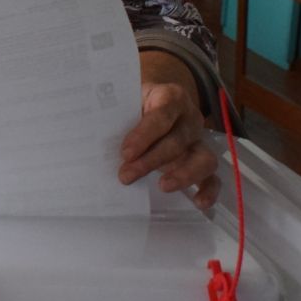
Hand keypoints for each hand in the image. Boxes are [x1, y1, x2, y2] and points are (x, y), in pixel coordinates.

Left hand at [118, 52, 219, 206]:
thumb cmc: (134, 103)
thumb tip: (87, 137)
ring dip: (183, 175)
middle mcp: (189, 118)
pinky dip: (209, 190)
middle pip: (177, 141)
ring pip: (203, 158)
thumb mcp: (125, 101)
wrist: (153, 100)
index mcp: (170, 96)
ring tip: (161, 187)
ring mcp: (199, 140)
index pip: (161, 114)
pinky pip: (213, 176)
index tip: (125, 152)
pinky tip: (198, 203)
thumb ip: (114, 115)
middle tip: (126, 176)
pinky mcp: (202, 160)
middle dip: (151, 160)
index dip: (144, 135)